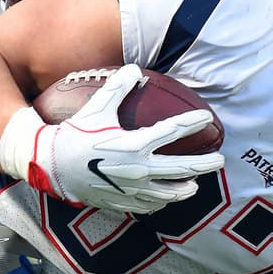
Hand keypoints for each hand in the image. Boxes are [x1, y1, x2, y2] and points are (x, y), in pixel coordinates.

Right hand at [0, 64, 224, 214]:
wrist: (52, 167)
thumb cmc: (74, 135)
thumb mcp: (96, 109)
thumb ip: (116, 88)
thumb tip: (134, 68)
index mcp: (134, 144)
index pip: (172, 132)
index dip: (192, 122)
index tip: (206, 117)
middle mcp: (138, 170)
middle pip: (181, 169)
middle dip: (204, 165)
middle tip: (220, 160)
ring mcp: (132, 190)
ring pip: (169, 193)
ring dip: (185, 189)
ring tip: (195, 186)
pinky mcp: (122, 202)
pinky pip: (148, 205)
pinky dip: (160, 202)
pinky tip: (164, 199)